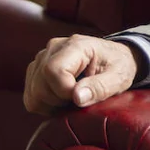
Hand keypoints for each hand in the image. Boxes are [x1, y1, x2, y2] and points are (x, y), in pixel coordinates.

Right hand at [23, 34, 138, 114]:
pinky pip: (30, 97)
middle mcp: (53, 48)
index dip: (64, 91)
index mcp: (75, 45)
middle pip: (39, 85)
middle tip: (79, 98)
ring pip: (33, 93)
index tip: (81, 97)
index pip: (53, 71)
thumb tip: (77, 97)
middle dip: (59, 100)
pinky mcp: (36, 70)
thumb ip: (100, 87)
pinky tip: (62, 99)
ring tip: (72, 98)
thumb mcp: (118, 77)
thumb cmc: (119, 66)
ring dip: (51, 104)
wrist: (114, 58)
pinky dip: (45, 104)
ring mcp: (41, 58)